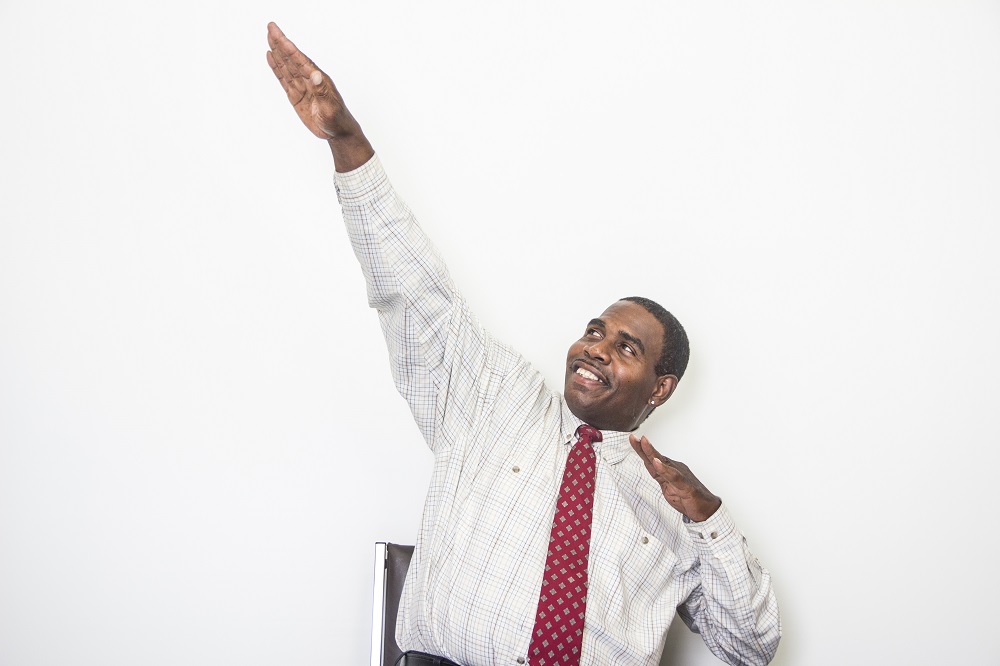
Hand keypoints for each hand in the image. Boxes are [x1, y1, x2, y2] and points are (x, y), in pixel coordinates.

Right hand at [266, 22, 372, 169]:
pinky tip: (271, 57)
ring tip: (269, 37)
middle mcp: (309, 79)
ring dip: (277, 52)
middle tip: (270, 27)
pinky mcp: (296, 96)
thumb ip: (322, 92)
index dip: (288, 46)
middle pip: (291, 59)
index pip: (300, 60)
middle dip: (280, 43)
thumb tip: (316, 75)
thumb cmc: (337, 120)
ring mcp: (302, 87)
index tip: (278, 33)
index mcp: (318, 80)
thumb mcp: (330, 108)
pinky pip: (284, 79)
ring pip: (287, 67)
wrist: (338, 132)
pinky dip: (277, 68)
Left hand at [629, 434, 721, 522]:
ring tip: (643, 442)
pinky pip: (674, 476)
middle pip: (656, 457)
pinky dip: (665, 469)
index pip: (652, 458)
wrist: (705, 509)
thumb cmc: (687, 496)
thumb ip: (658, 474)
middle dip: (644, 447)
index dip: (641, 449)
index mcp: (669, 469)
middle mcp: (674, 469)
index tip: (632, 439)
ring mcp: (680, 475)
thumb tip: (649, 463)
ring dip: (652, 452)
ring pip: (664, 462)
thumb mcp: (667, 486)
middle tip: (633, 437)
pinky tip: (657, 463)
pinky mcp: (686, 485)